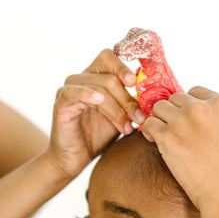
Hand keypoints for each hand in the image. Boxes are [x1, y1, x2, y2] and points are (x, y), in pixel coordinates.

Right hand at [48, 49, 144, 177]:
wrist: (75, 159)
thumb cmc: (98, 137)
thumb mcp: (121, 116)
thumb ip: (133, 100)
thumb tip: (158, 91)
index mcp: (96, 77)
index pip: (110, 57)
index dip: (124, 66)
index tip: (137, 83)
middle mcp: (82, 79)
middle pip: (110, 74)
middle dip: (127, 97)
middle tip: (139, 118)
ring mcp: (70, 89)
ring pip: (99, 86)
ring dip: (116, 108)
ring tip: (125, 128)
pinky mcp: (60, 103)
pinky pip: (75, 92)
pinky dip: (88, 95)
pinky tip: (99, 103)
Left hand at [141, 87, 218, 207]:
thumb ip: (212, 117)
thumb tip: (189, 115)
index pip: (195, 91)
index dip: (188, 106)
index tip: (189, 121)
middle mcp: (200, 107)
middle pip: (174, 98)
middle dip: (172, 113)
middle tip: (174, 131)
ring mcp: (181, 120)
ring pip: (158, 108)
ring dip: (159, 120)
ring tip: (165, 136)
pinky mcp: (166, 137)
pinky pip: (148, 124)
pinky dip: (149, 132)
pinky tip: (156, 142)